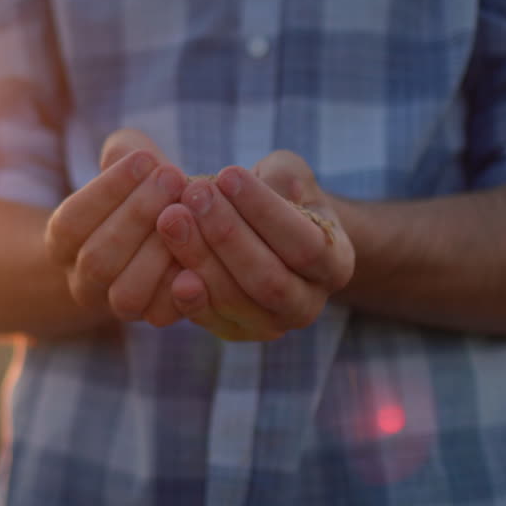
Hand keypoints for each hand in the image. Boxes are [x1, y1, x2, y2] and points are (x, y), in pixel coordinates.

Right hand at [44, 129, 187, 326]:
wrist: (165, 233)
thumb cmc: (144, 190)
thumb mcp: (128, 165)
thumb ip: (125, 154)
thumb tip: (135, 158)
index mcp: (63, 242)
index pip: (71, 221)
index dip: (107, 191)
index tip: (145, 158)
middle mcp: (82, 281)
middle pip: (97, 260)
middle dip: (137, 215)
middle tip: (174, 177)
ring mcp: (115, 305)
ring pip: (125, 294)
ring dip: (158, 252)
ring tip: (189, 210)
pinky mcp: (152, 317)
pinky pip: (162, 313)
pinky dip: (181, 286)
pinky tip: (202, 248)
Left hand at [155, 150, 354, 340]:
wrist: (261, 234)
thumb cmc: (279, 197)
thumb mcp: (289, 177)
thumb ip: (283, 178)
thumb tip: (262, 188)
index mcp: (335, 263)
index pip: (304, 243)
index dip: (264, 210)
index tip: (227, 173)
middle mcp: (308, 303)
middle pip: (268, 278)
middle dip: (226, 234)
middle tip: (193, 195)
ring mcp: (271, 325)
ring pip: (235, 300)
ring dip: (200, 258)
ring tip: (171, 217)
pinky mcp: (234, 332)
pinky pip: (209, 320)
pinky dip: (189, 299)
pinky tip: (171, 269)